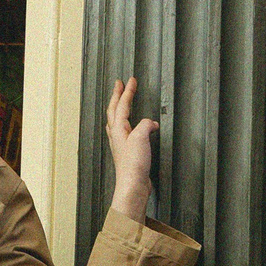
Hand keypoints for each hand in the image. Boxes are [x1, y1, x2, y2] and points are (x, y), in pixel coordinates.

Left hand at [105, 75, 157, 220]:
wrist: (132, 185)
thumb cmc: (133, 164)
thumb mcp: (140, 138)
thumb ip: (145, 125)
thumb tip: (151, 123)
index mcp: (118, 129)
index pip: (122, 105)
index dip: (127, 92)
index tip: (130, 80)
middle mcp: (116, 135)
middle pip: (114, 110)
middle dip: (117, 96)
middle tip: (120, 83)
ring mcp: (120, 143)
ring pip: (116, 120)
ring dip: (119, 108)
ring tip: (121, 100)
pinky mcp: (127, 151)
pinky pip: (125, 130)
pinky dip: (128, 122)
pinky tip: (135, 127)